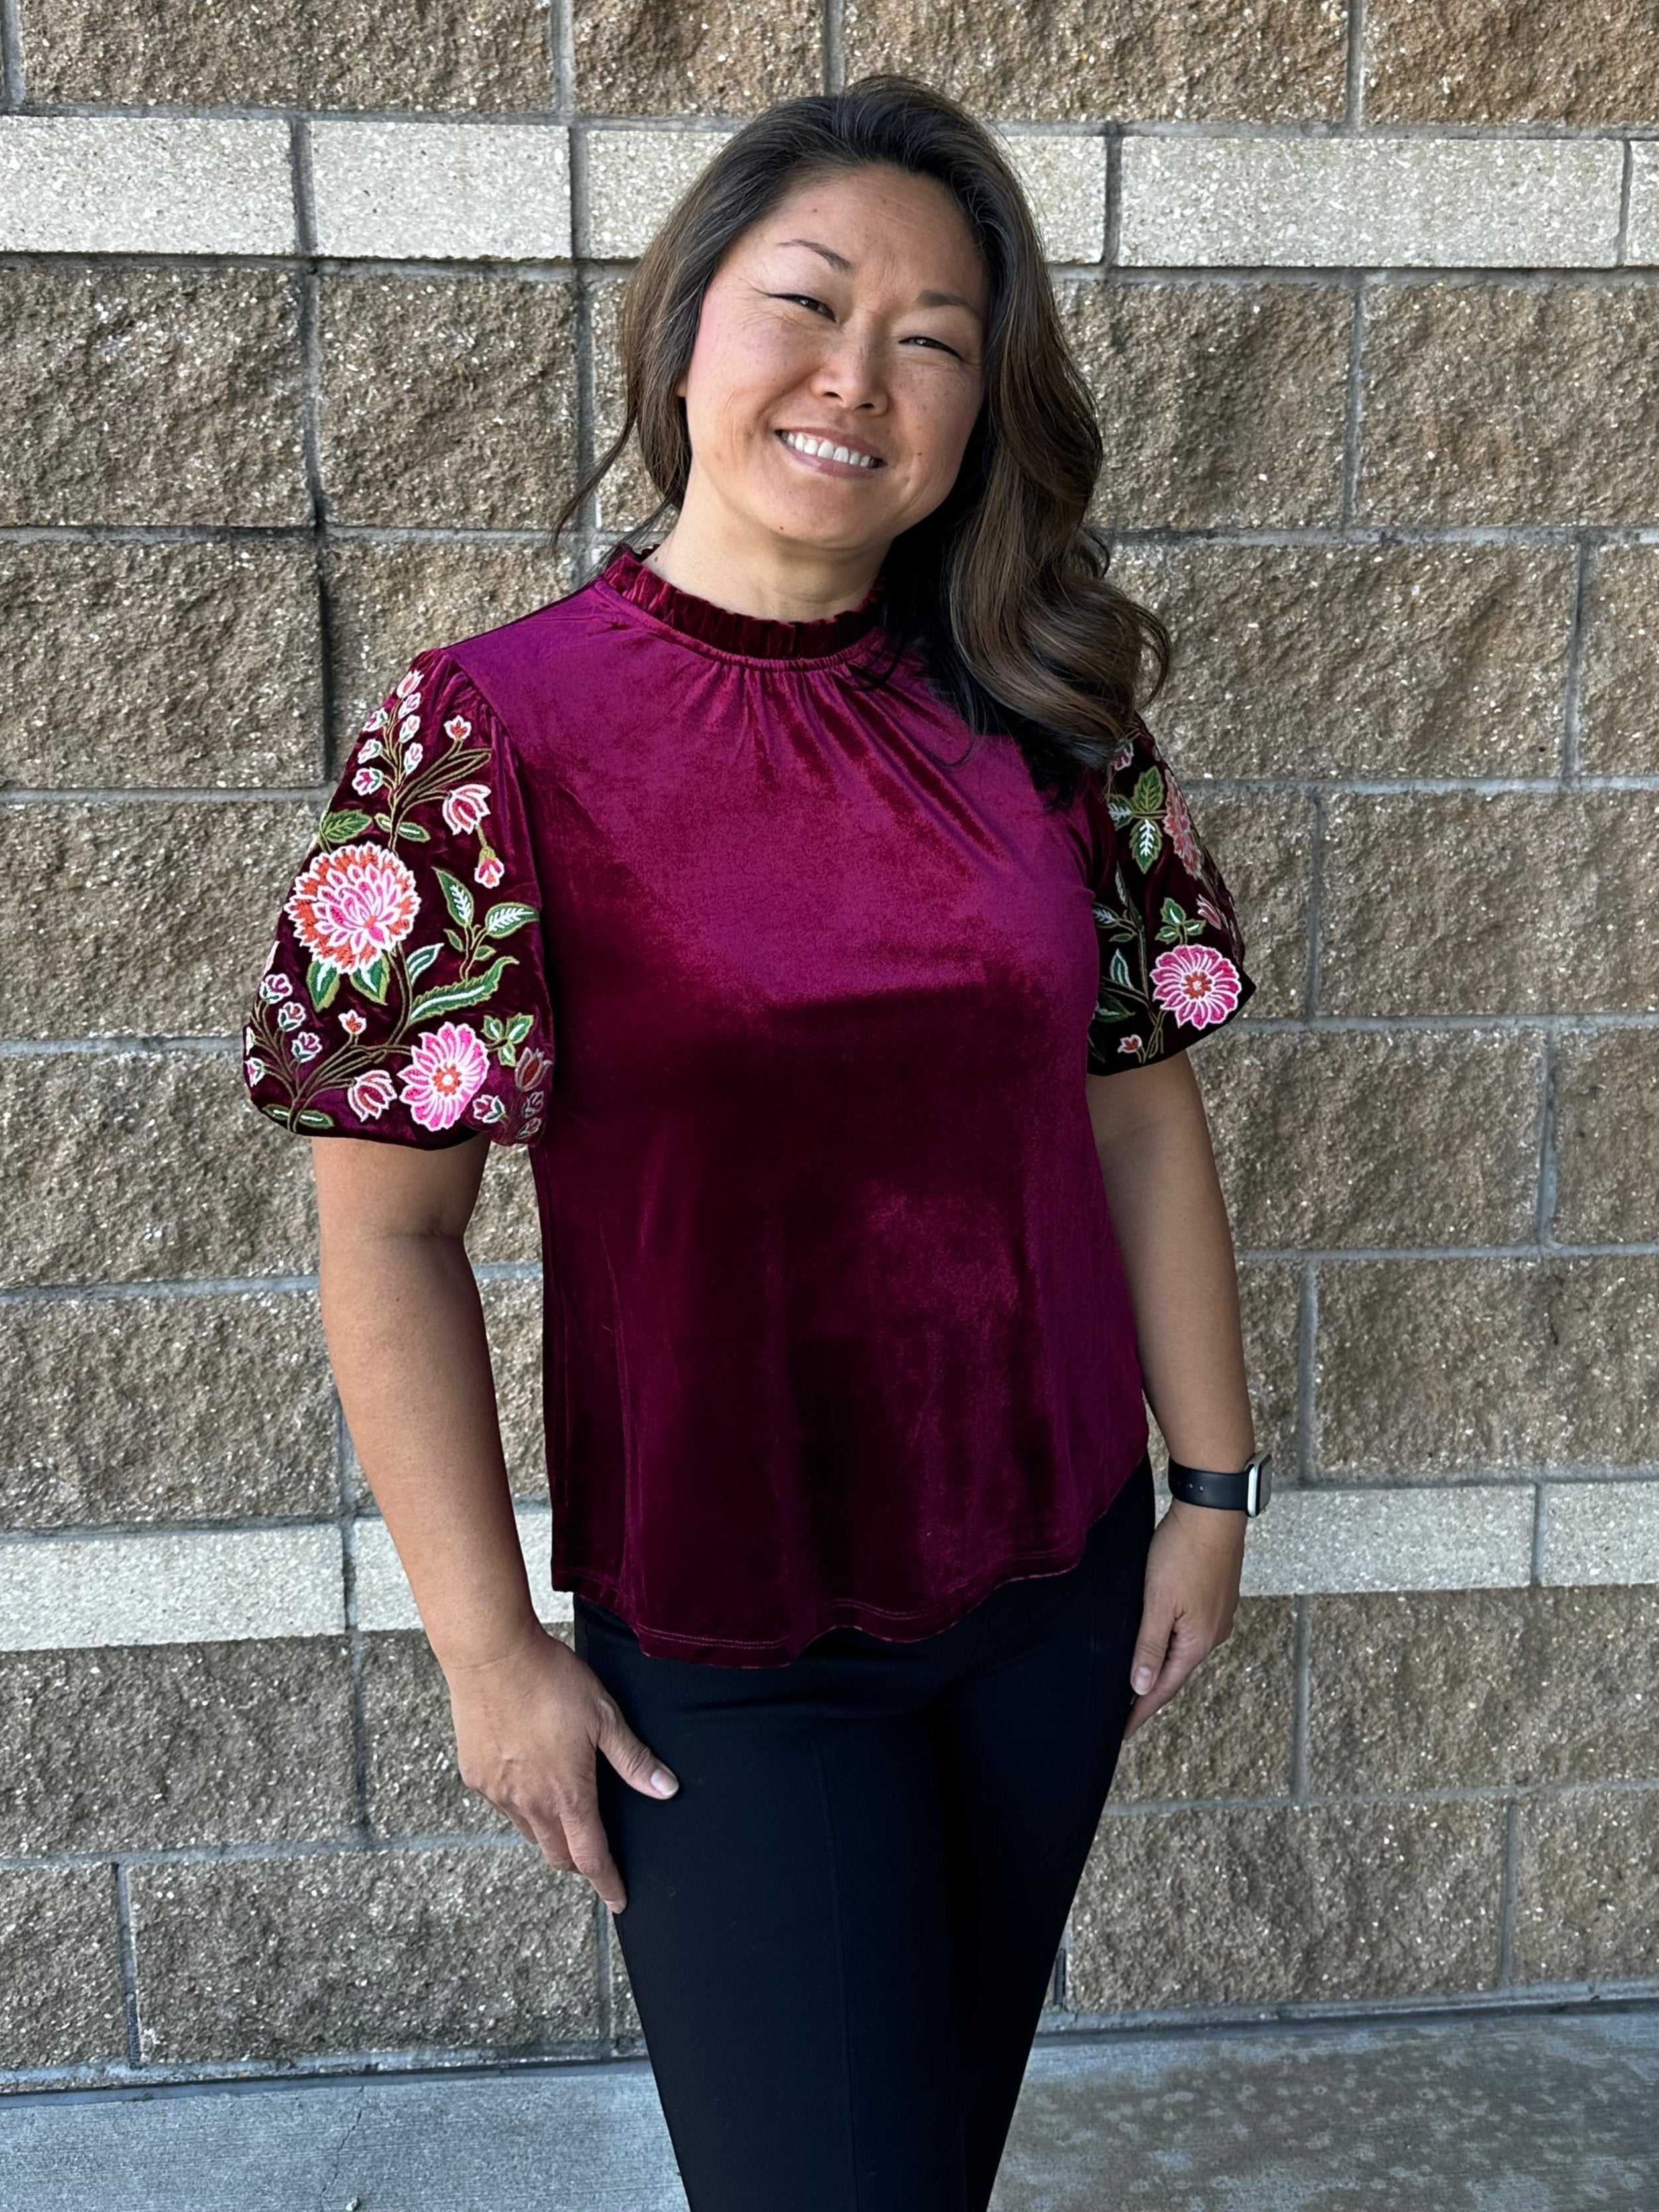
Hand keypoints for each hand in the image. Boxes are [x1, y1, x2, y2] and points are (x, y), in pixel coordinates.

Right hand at [445, 1621, 677, 1910]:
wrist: (490, 1655)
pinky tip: (529, 1781)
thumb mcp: (604, 1716)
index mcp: (567, 1794)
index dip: (608, 1882)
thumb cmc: (551, 1681)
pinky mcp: (475, 1776)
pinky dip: (521, 1806)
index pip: (592, 1857)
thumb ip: (633, 1759)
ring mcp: (498, 1792)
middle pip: (557, 1854)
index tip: (619, 1900)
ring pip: (528, 1832)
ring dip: (549, 1834)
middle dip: (579, 1863)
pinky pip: (503, 1805)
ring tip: (564, 1817)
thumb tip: (667, 1789)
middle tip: (595, 1857)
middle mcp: (530, 1803)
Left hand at [1121, 1498, 1245, 1741]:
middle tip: (1125, 1711)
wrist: (1212, 1511)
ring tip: (1138, 1680)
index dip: (1139, 1711)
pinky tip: (1160, 1639)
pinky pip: (1190, 1631)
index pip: (1162, 1688)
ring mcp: (1218, 1615)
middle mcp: (1213, 1635)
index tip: (1121, 1733)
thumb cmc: (1183, 1552)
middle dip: (1150, 1692)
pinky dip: (1172, 1643)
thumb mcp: (1157, 1603)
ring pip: (1183, 1650)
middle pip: (1175, 1672)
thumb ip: (1149, 1646)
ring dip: (1161, 1665)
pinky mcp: (1217, 1597)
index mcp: (1197, 1643)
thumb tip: (1141, 1688)